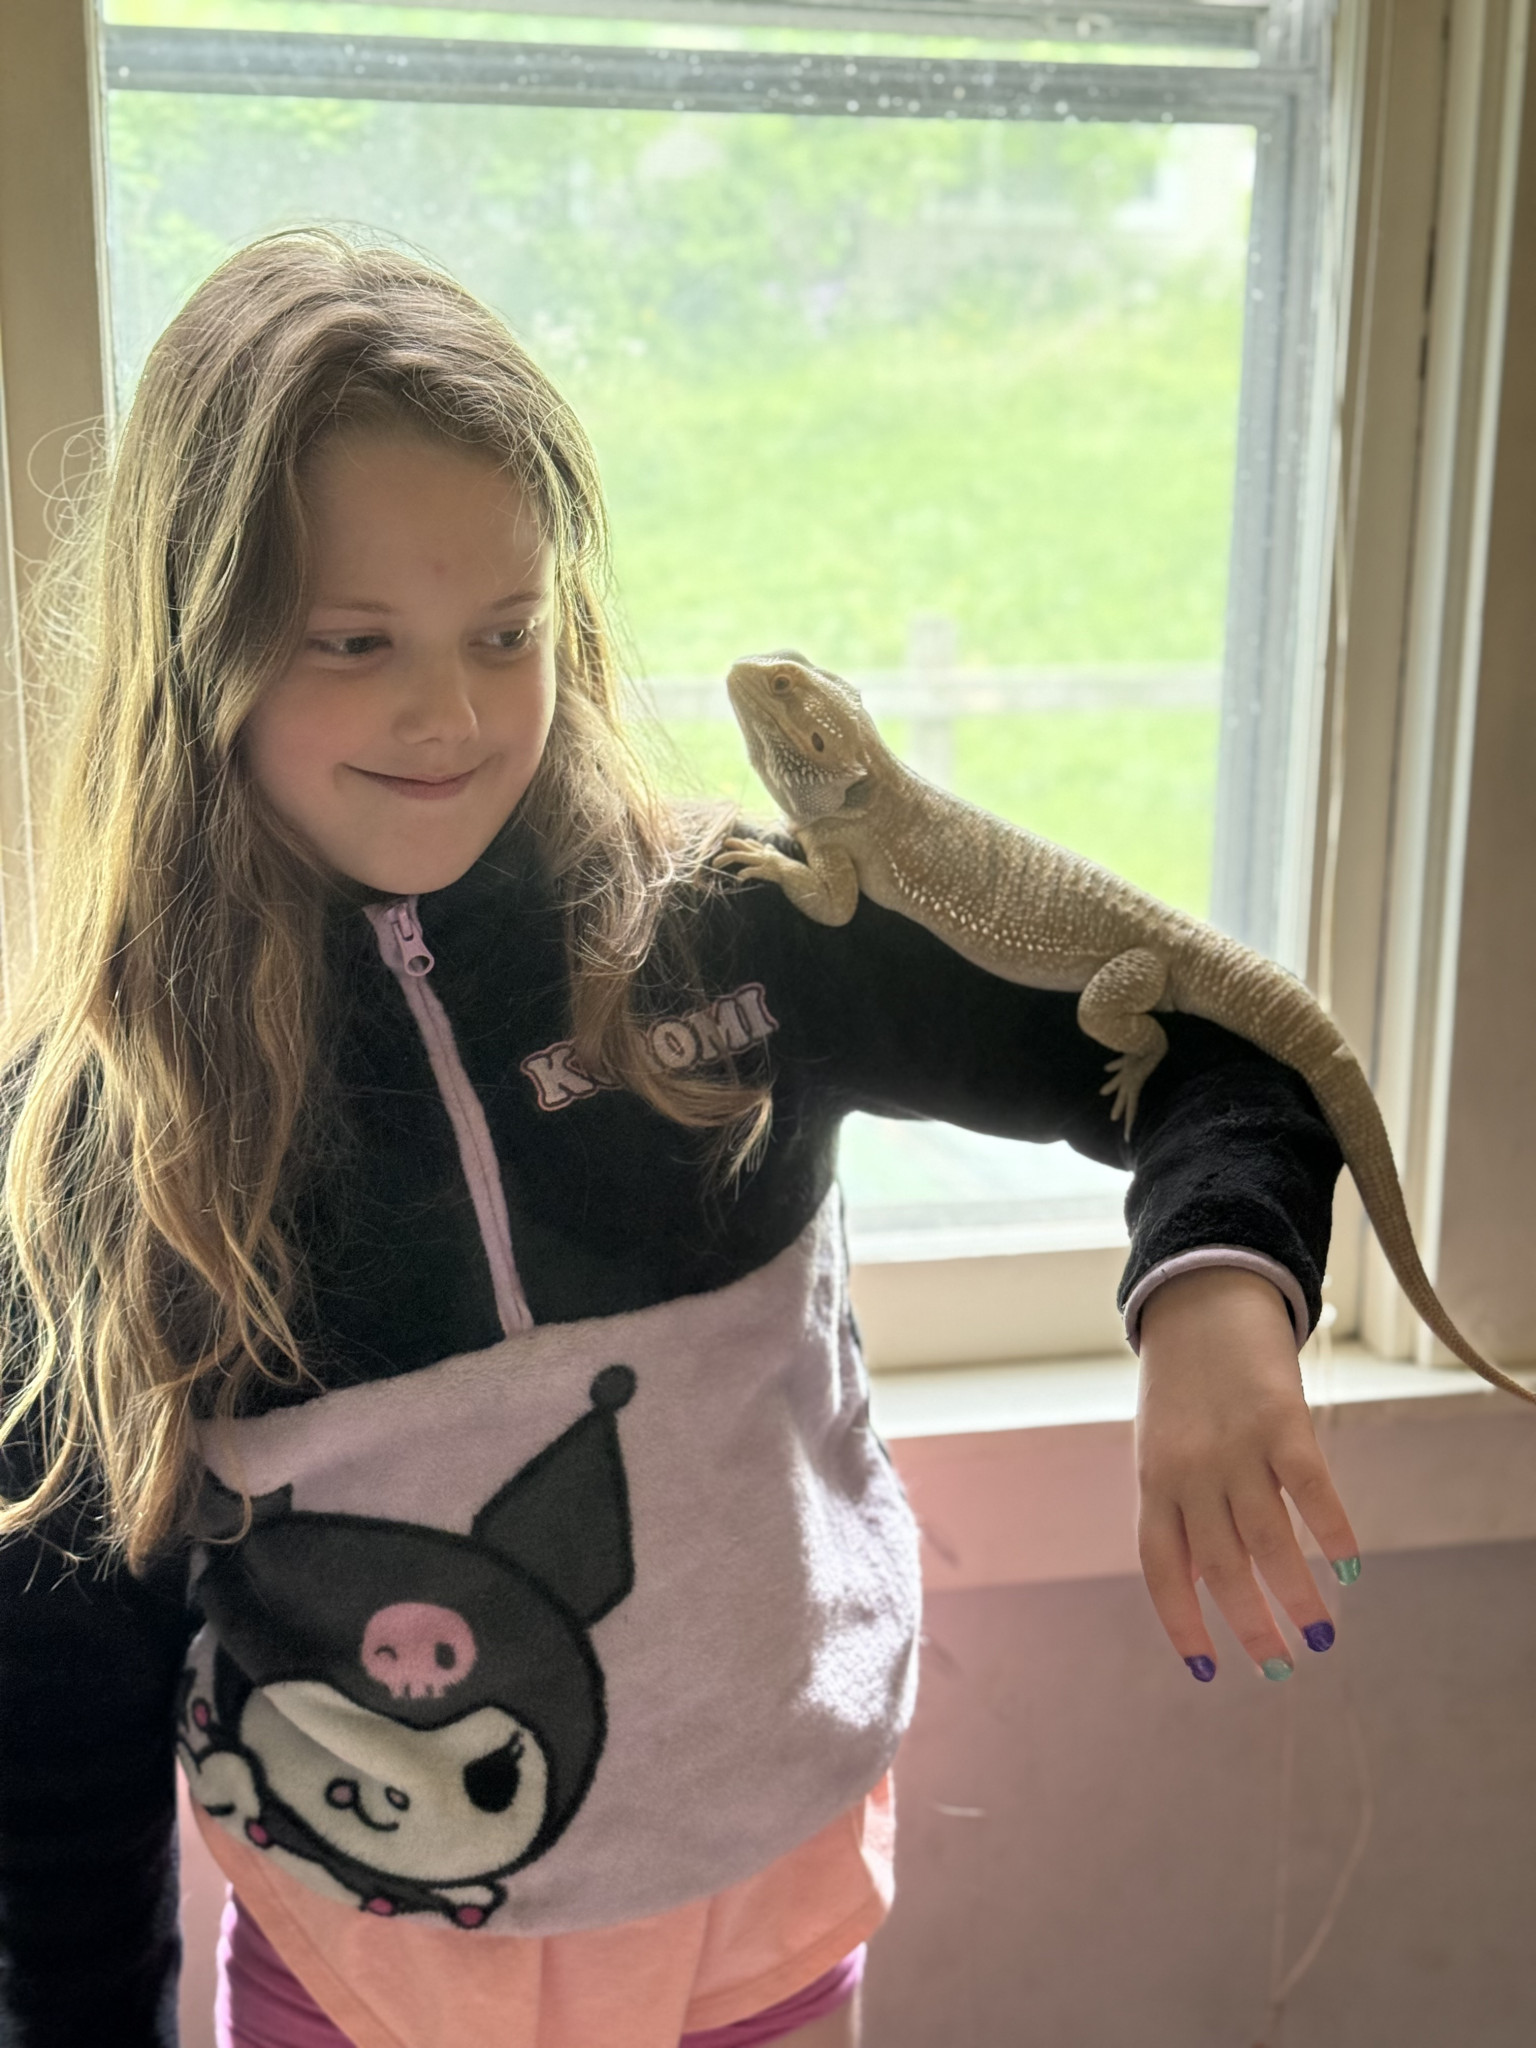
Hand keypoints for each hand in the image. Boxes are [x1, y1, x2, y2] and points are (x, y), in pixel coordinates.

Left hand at [1136, 1266, 1359, 1681]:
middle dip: (1252, 1627)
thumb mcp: (1160, 1447)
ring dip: (1298, 1596)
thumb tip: (1204, 1585)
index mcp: (1152, 1481)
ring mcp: (1236, 1446)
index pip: (1162, 1570)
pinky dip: (1332, 1532)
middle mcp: (1189, 1471)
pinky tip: (1349, 1566)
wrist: (1198, 1297)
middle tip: (1281, 1667)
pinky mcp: (1282, 1420)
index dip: (1184, 1624)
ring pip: (1269, 1542)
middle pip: (1221, 1568)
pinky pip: (1312, 1489)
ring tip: (1320, 1636)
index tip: (1208, 1671)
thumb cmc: (1181, 1384)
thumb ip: (1179, 1510)